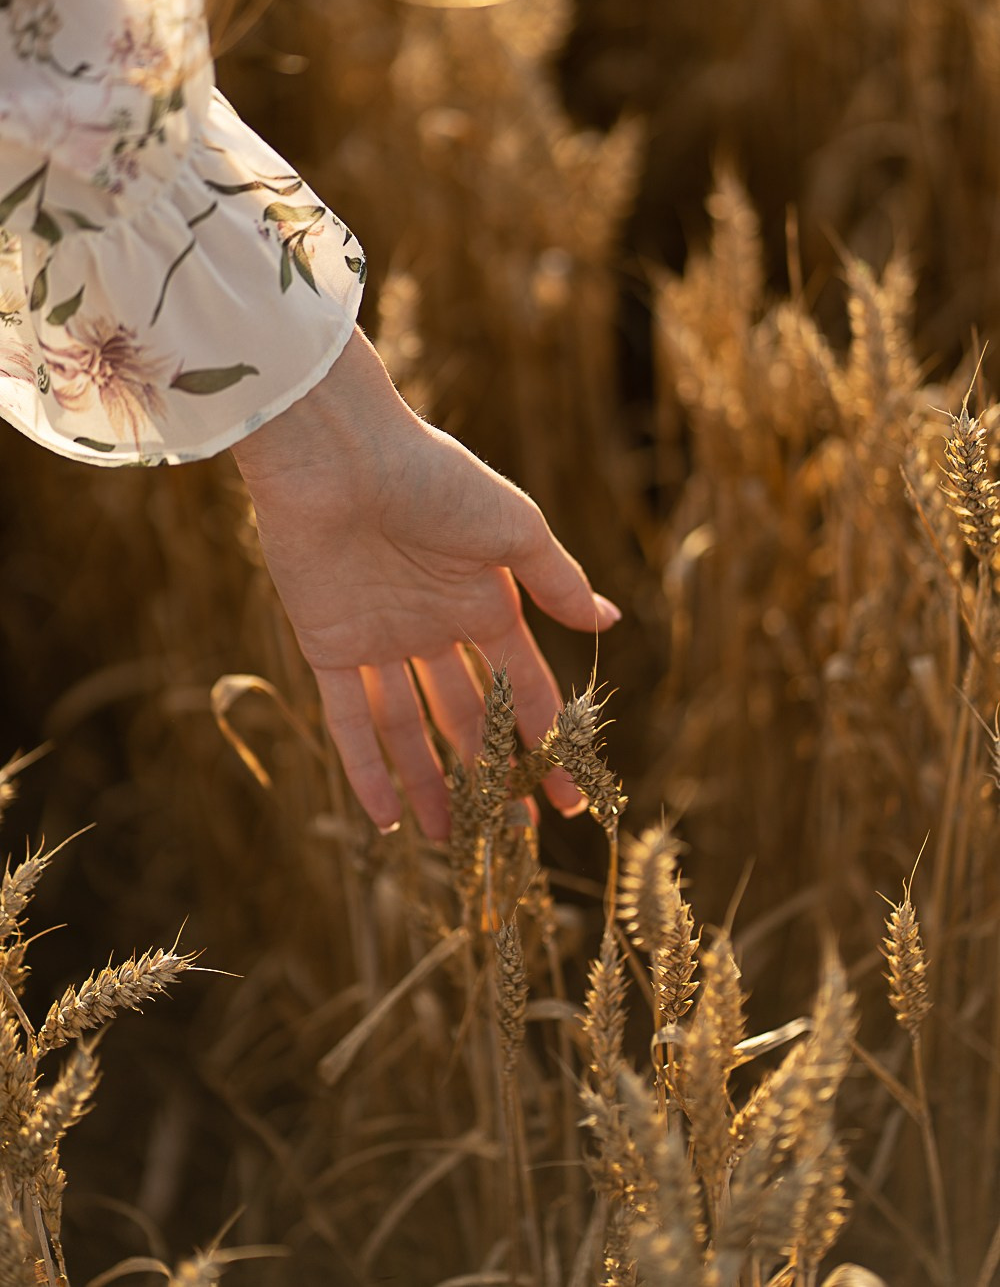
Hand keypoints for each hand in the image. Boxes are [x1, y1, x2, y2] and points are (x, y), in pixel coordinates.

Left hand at [232, 326, 620, 839]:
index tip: (569, 796)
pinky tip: (386, 819)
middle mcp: (435, 627)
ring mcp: (381, 640)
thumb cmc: (434, 479)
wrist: (341, 455)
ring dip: (430, 783)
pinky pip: (349, 722)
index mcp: (485, 601)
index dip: (548, 742)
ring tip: (452, 839)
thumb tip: (607, 623)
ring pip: (409, 729)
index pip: (525, 689)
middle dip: (493, 774)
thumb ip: (556, 581)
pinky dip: (367, 770)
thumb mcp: (512, 529)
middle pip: (469, 718)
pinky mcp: (329, 647)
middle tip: (515, 832)